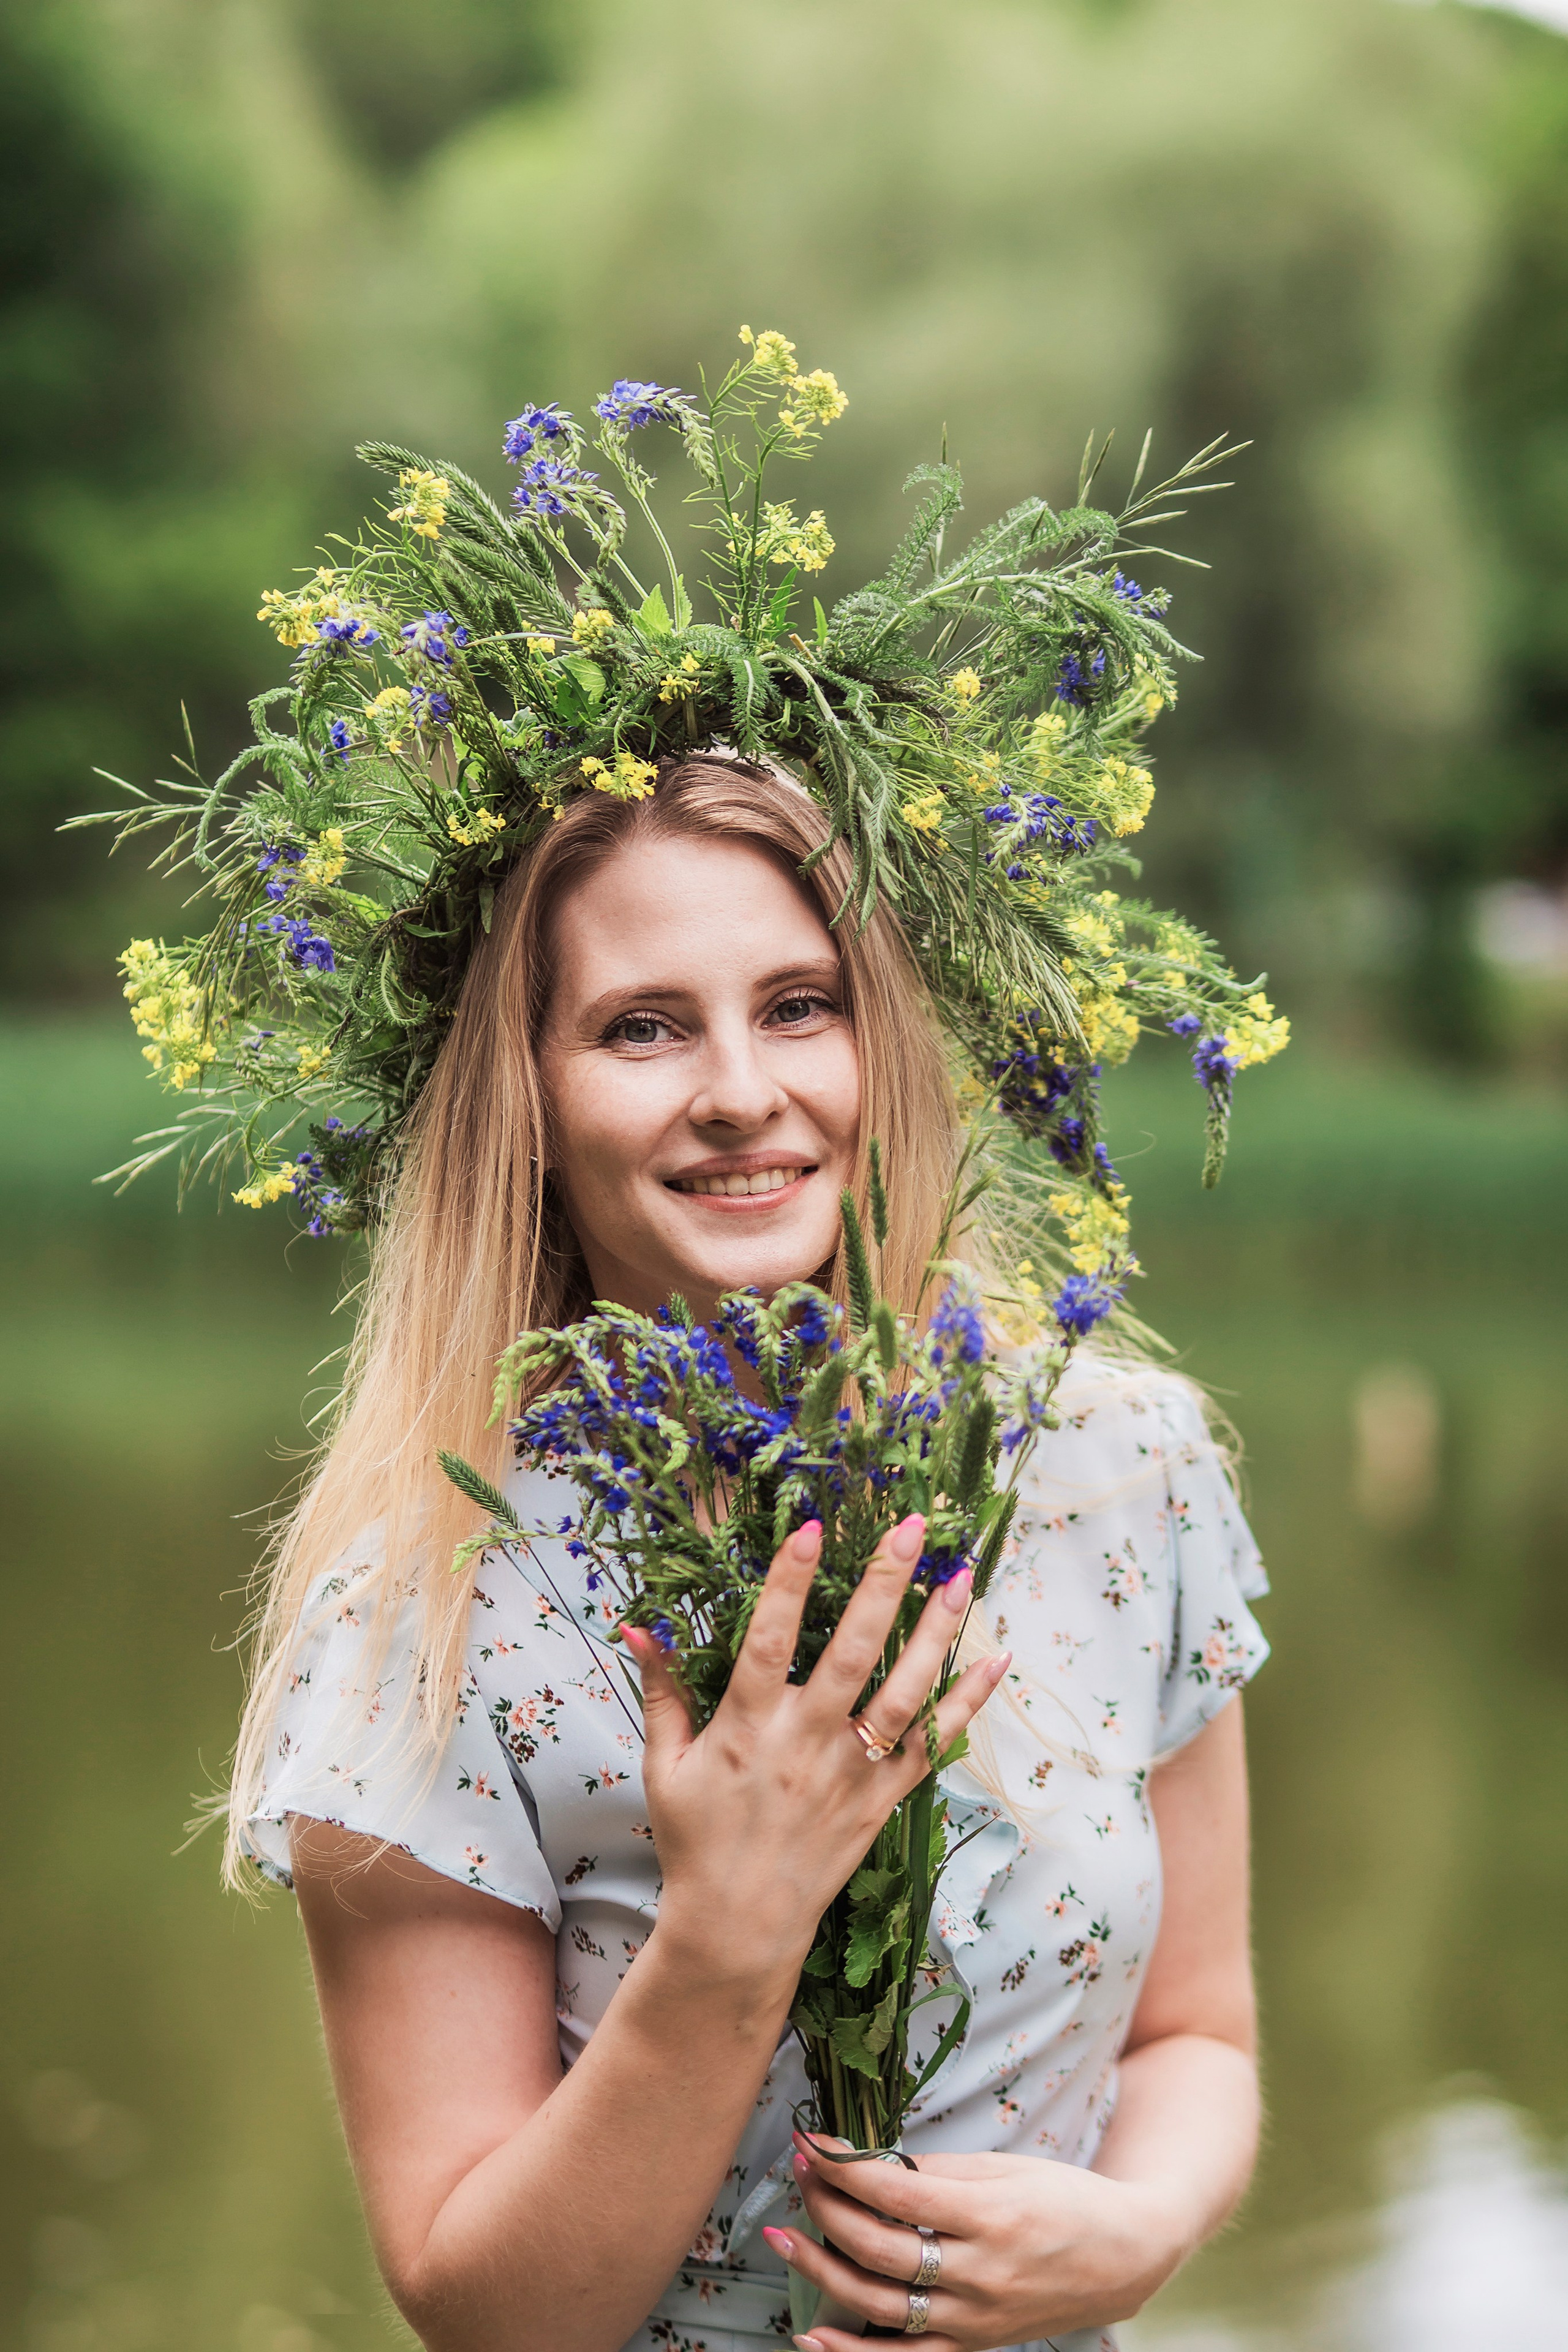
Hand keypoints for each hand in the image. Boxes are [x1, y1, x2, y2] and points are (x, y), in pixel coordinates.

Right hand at [624, 1517, 1009, 1991]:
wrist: (738, 1927)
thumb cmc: (696, 1841)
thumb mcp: (665, 1765)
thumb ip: (660, 1690)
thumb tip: (637, 1625)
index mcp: (747, 1728)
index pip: (767, 1639)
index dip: (788, 1581)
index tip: (812, 1526)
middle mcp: (806, 1744)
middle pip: (851, 1653)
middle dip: (883, 1586)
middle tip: (912, 1529)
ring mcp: (851, 1773)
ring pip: (903, 1693)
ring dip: (936, 1632)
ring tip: (961, 1576)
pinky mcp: (882, 1800)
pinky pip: (932, 1745)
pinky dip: (967, 1703)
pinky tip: (996, 1659)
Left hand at [768, 2130, 1188, 2351]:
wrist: (1123, 2257)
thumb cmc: (1064, 2199)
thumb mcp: (1007, 2168)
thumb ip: (939, 2171)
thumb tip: (873, 2165)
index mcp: (991, 2215)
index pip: (897, 2193)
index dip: (845, 2167)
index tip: (810, 2142)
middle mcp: (981, 2273)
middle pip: (881, 2247)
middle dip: (827, 2208)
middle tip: (797, 2175)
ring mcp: (976, 2318)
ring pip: (882, 2304)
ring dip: (822, 2270)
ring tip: (780, 2239)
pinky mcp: (974, 2346)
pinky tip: (810, 2337)